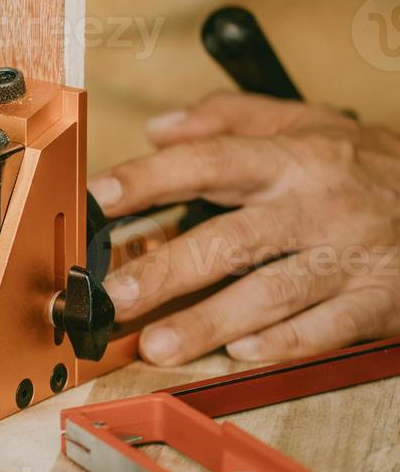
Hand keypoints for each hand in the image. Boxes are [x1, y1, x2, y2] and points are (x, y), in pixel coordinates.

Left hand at [90, 92, 399, 366]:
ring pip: (271, 293)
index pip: (208, 163)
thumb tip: (159, 127)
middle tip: (115, 294)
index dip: (150, 178)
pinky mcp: (377, 300)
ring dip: (210, 322)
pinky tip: (240, 353)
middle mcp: (317, 207)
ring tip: (157, 343)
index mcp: (292, 158)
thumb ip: (228, 118)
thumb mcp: (304, 121)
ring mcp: (348, 256)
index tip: (99, 196)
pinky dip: (283, 342)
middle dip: (167, 271)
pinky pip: (325, 328)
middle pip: (231, 240)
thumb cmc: (365, 163)